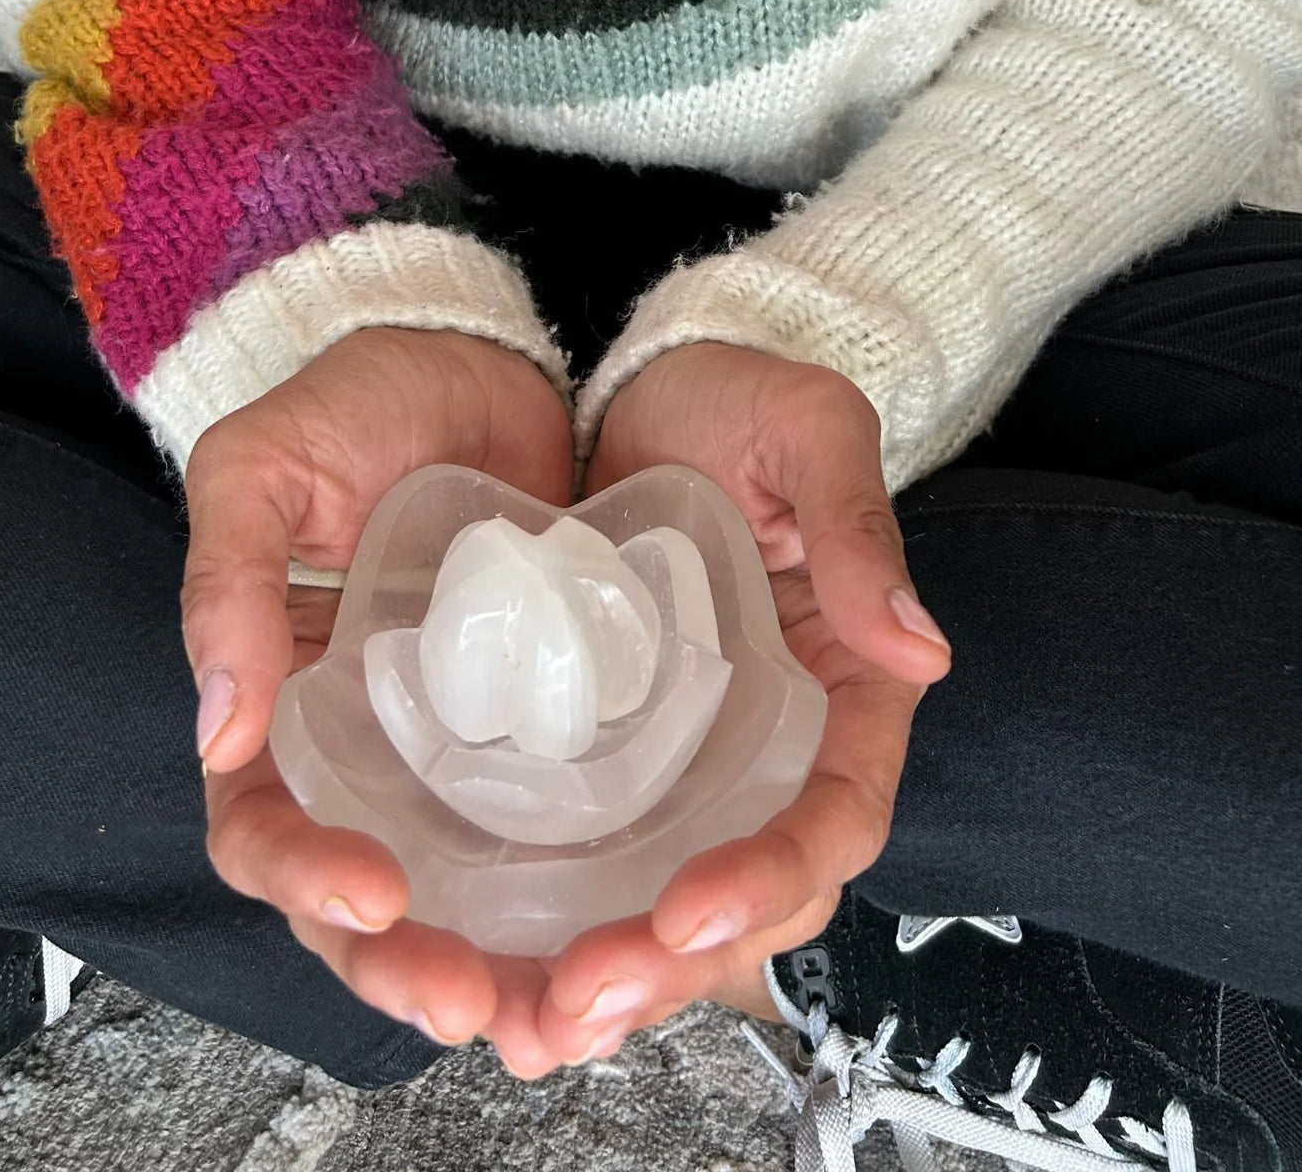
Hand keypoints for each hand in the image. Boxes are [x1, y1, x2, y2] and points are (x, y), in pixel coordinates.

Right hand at [181, 327, 572, 1047]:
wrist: (469, 360)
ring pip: (461, 883)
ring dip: (498, 960)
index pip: (263, 822)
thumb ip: (228, 585)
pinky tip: (625, 920)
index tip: (375, 894)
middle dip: (407, 965)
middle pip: (364, 893)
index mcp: (278, 698)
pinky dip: (574, 884)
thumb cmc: (351, 404)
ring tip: (557, 1011)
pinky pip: (551, 816)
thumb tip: (216, 731)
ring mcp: (455, 736)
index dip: (303, 879)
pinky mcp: (540, 714)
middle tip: (477, 1009)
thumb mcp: (261, 469)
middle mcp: (363, 741)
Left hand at [529, 343, 950, 1065]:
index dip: (776, 874)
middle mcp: (772, 739)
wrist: (657, 388)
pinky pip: (596, 843)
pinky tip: (488, 951)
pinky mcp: (614, 737)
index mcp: (843, 683)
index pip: (836, 811)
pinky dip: (556, 909)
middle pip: (748, 886)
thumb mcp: (808, 436)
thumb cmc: (746, 398)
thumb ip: (859, 535)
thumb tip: (925, 654)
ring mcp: (691, 747)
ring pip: (668, 890)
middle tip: (579, 1002)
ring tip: (522, 1024)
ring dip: (610, 968)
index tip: (690, 911)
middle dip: (674, 961)